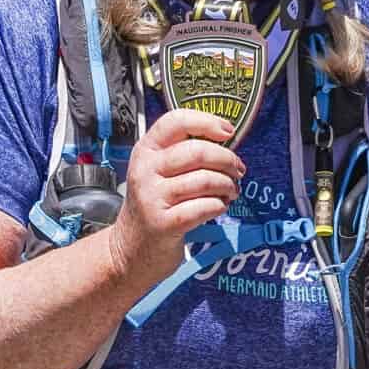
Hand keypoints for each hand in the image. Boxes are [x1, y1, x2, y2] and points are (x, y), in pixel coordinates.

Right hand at [108, 107, 243, 274]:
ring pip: (205, 180)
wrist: (131, 247)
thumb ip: (183, 153)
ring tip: (231, 191)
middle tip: (238, 170)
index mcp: (146, 150)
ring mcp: (152, 197)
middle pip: (197, 151)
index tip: (228, 131)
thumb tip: (225, 141)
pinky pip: (205, 207)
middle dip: (227, 160)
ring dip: (227, 185)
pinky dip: (219, 205)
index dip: (207, 122)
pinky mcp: (164, 223)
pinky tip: (219, 206)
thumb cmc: (154, 204)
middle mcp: (145, 170)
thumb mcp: (158, 172)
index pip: (175, 121)